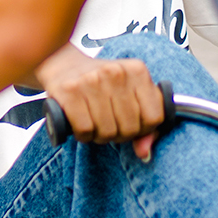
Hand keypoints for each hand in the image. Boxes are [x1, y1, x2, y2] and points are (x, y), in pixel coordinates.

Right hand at [37, 47, 164, 159]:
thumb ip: (145, 125)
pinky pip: (85, 130)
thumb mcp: (130, 96)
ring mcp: (92, 80)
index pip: (154, 117)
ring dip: (99, 136)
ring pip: (107, 132)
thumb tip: (145, 154)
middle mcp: (116, 72)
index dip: (142, 129)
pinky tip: (81, 123)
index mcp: (137, 70)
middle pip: (130, 128)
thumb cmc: (102, 85)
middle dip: (119, 134)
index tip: (131, 122)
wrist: (63, 64)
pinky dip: (83, 135)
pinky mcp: (69, 91)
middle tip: (109, 123)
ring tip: (95, 122)